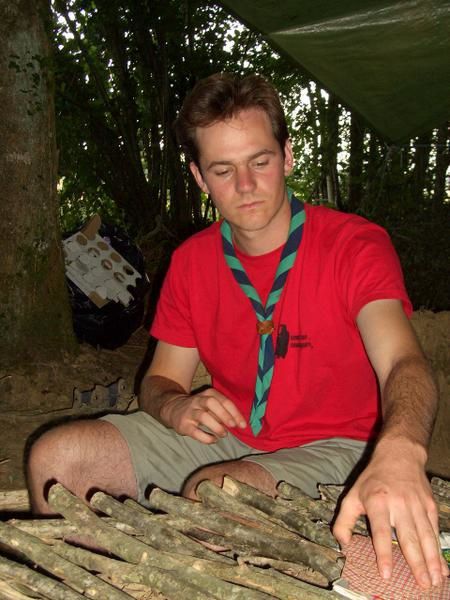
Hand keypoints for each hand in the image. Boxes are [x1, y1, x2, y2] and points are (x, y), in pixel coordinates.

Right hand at [161, 388, 245, 443]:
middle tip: (232, 426)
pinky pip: (195, 431)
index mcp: (209, 394)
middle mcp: (198, 400)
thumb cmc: (199, 408)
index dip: (235, 413)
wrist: (173, 409)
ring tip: (223, 434)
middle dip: (224, 415)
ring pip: (203, 416)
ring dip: (216, 426)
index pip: (224, 401)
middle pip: (212, 403)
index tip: (243, 425)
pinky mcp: (183, 424)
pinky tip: (213, 440)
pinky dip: (206, 437)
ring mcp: (190, 412)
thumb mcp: (211, 404)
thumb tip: (239, 423)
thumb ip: (224, 411)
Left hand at [333, 438, 448, 588]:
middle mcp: (399, 504)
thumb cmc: (373, 479)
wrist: (399, 455)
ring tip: (434, 580)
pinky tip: (442, 566)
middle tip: (421, 584)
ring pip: (426, 536)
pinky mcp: (430, 505)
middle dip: (416, 563)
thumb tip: (343, 544)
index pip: (381, 531)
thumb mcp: (352, 495)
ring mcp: (417, 505)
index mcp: (377, 502)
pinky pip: (435, 530)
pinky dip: (439, 549)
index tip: (386, 573)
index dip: (384, 553)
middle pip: (409, 537)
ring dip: (431, 560)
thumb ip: (343, 521)